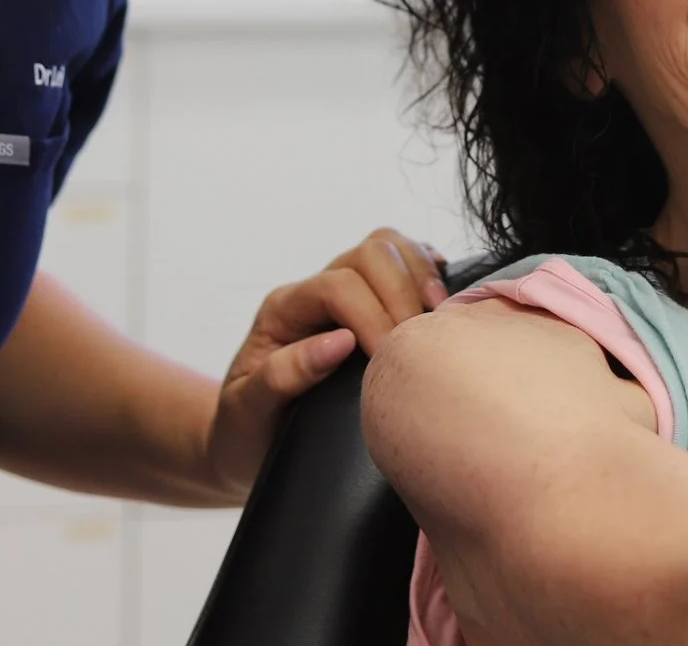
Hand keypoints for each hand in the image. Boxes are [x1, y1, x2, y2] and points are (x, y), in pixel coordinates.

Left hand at [203, 228, 447, 495]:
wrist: (246, 439)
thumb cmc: (246, 428)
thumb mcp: (248, 410)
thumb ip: (281, 375)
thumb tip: (338, 343)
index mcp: (283, 310)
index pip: (337, 286)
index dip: (372, 316)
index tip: (390, 360)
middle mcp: (314, 291)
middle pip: (369, 253)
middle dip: (402, 292)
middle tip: (419, 342)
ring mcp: (345, 291)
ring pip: (389, 247)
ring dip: (420, 275)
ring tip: (437, 317)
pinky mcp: (371, 301)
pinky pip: (406, 263)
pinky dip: (429, 273)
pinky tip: (442, 302)